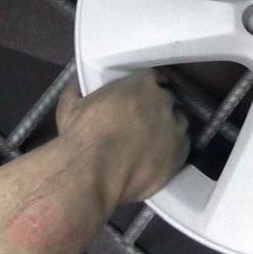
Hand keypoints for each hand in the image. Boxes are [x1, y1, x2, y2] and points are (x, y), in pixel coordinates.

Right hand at [55, 70, 188, 202]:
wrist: (91, 174)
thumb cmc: (80, 136)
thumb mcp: (71, 105)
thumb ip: (78, 87)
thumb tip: (77, 80)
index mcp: (141, 84)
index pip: (154, 78)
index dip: (149, 88)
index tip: (142, 97)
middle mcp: (164, 101)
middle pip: (167, 100)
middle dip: (157, 107)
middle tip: (143, 121)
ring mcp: (175, 127)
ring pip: (178, 121)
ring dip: (167, 127)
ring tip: (151, 140)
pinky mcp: (180, 153)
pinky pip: (181, 145)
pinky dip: (172, 148)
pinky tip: (157, 156)